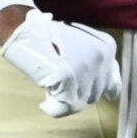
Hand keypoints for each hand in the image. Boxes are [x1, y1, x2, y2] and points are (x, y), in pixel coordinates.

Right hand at [0, 9, 120, 117]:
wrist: (25, 29)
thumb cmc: (48, 39)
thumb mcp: (82, 46)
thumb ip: (99, 66)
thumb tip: (111, 95)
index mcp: (107, 47)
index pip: (111, 85)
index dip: (92, 89)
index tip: (79, 87)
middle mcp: (102, 57)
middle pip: (95, 94)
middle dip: (77, 92)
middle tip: (58, 79)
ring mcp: (86, 67)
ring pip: (81, 101)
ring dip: (65, 98)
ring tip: (51, 82)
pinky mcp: (68, 77)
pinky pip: (65, 106)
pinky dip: (53, 108)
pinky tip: (46, 103)